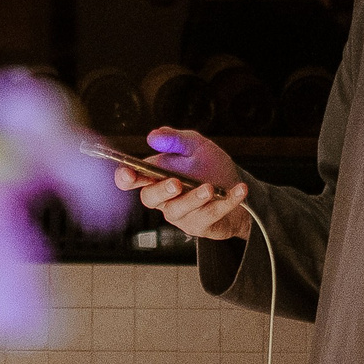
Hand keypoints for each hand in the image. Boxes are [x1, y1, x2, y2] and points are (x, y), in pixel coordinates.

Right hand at [111, 128, 249, 241]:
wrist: (238, 187)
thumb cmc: (211, 168)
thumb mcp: (195, 146)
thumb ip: (175, 139)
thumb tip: (154, 136)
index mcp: (157, 177)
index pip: (132, 179)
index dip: (125, 178)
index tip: (128, 172)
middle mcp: (165, 199)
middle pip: (150, 198)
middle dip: (161, 191)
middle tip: (175, 183)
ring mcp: (182, 215)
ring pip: (179, 211)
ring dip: (194, 198)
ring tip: (209, 187)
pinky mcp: (202, 226)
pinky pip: (211, 215)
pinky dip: (227, 201)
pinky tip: (238, 190)